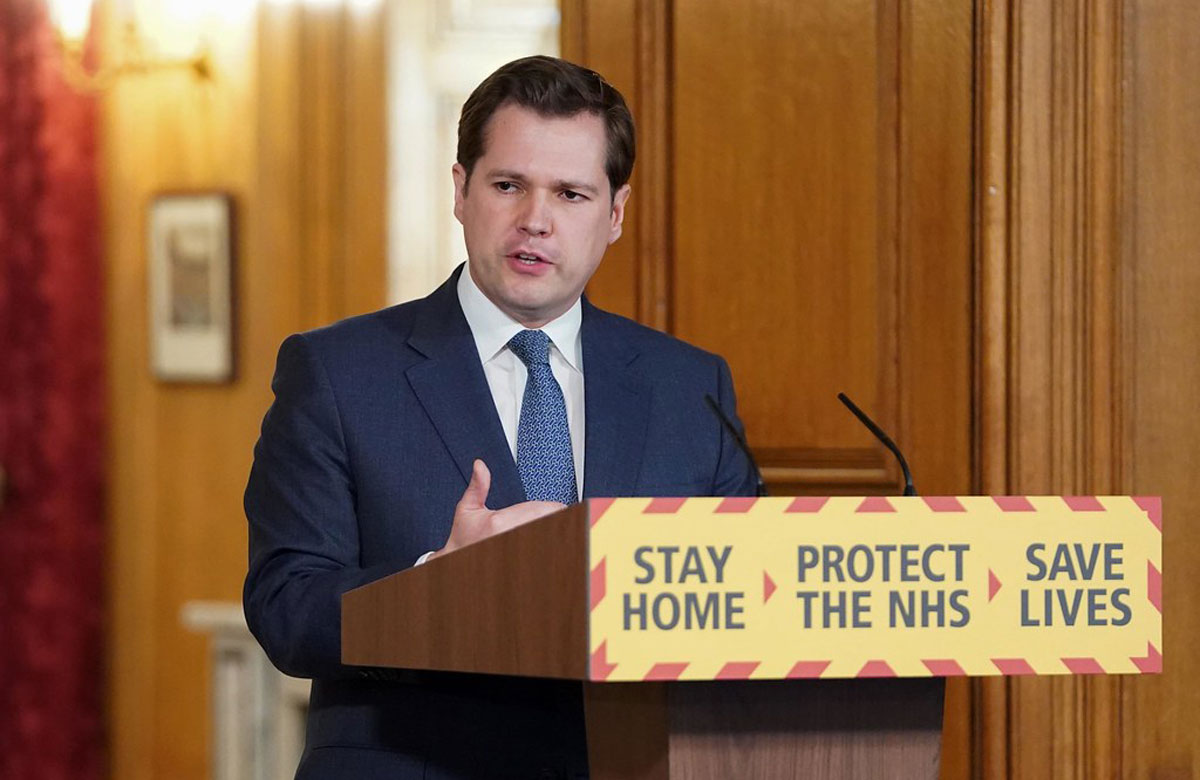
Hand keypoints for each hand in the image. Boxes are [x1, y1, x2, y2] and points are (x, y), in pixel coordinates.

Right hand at [428, 459, 565, 560]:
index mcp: (501, 522)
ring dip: (557, 534)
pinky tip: (553, 544)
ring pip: (550, 539)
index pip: (541, 509)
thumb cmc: (463, 538)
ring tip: (562, 530)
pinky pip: (545, 555)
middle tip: (562, 517)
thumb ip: (478, 486)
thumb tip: (480, 465)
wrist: (456, 564)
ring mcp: (518, 553)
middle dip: (558, 520)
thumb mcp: (467, 509)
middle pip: (550, 524)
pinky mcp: (521, 565)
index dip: (553, 507)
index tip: (557, 507)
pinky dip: (551, 547)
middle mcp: (512, 537)